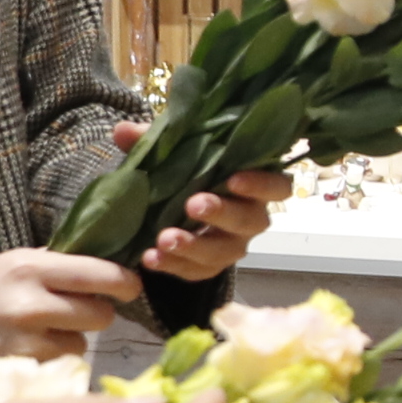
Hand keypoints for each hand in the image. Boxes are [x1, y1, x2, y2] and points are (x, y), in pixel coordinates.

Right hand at [0, 249, 139, 391]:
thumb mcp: (4, 266)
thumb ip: (52, 265)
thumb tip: (103, 263)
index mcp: (29, 267)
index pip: (103, 274)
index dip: (124, 283)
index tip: (128, 287)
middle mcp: (30, 303)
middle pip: (103, 314)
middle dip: (96, 314)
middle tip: (76, 313)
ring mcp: (25, 342)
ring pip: (83, 345)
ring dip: (71, 341)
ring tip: (39, 335)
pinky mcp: (17, 373)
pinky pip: (59, 368)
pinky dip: (52, 363)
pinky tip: (27, 355)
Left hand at [116, 120, 289, 282]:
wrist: (170, 209)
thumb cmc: (185, 173)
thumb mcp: (172, 153)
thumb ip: (153, 141)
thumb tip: (123, 131)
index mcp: (252, 183)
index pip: (277, 185)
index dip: (261, 184)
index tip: (233, 179)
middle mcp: (250, 216)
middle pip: (250, 220)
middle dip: (222, 214)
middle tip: (193, 205)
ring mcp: (231, 244)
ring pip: (224, 252)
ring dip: (195, 246)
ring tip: (164, 239)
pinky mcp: (209, 266)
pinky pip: (197, 271)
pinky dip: (173, 266)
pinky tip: (150, 258)